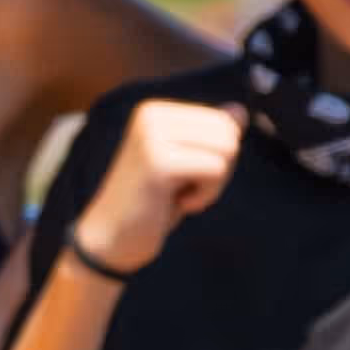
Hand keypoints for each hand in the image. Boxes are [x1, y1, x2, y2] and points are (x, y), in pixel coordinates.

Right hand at [77, 98, 244, 274]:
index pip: (224, 121)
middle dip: (218, 168)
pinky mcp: (158, 161)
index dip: (217, 157)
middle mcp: (151, 115)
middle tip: (181, 188)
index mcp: (154, 111)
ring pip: (226, 149)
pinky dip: (205, 195)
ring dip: (212, 184)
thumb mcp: (184, 163)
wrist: (109, 239)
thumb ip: (209, 135)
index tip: (182, 176)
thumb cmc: (148, 203)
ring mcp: (152, 136)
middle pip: (228, 132)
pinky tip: (176, 203)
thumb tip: (241, 111)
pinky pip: (215, 170)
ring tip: (177, 195)